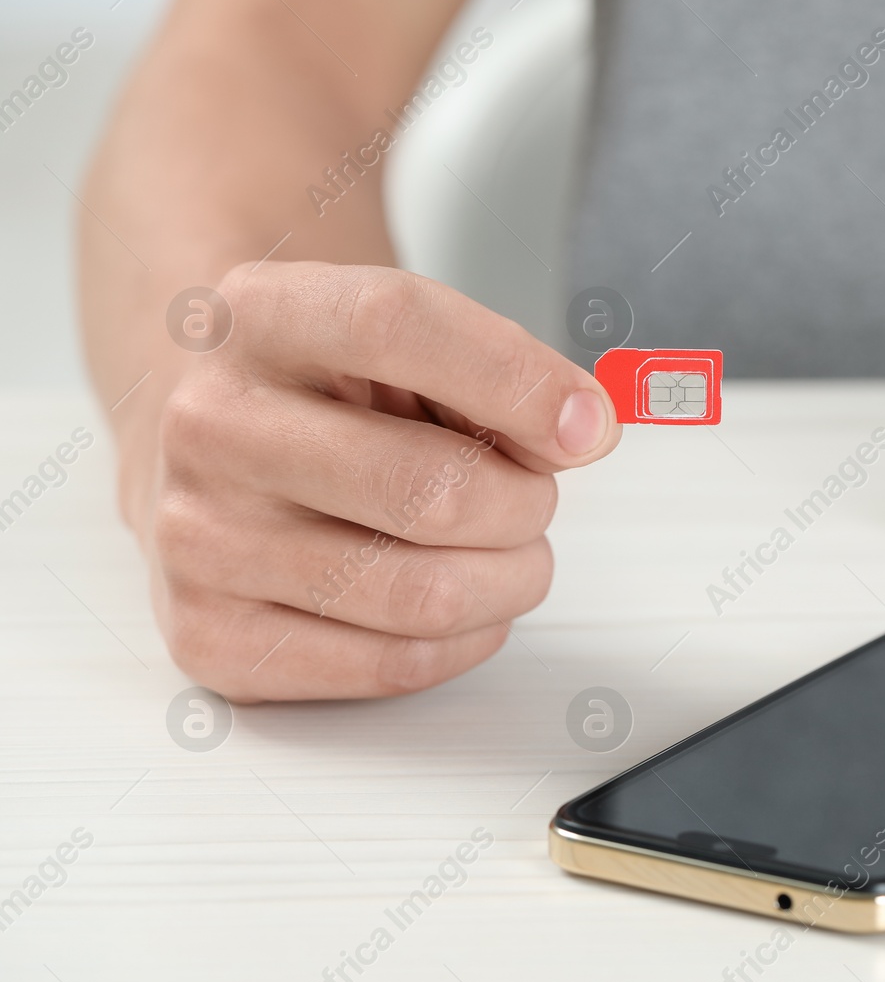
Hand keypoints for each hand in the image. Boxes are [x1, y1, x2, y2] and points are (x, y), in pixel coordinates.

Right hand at [131, 262, 618, 699]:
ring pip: (426, 595)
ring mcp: (199, 538)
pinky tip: (459, 597)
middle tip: (531, 496)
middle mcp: (211, 425)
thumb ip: (498, 372)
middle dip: (525, 504)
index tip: (588, 426)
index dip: (515, 381)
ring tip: (502, 549)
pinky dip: (465, 639)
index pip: (394, 327)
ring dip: (508, 579)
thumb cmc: (334, 394)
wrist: (216, 445)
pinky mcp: (211, 637)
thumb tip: (582, 430)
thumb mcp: (410, 343)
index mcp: (261, 316)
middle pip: (432, 491)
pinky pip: (394, 665)